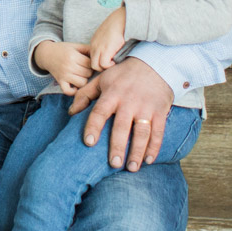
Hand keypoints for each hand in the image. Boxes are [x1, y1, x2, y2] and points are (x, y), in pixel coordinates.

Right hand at [33, 41, 92, 95]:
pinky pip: (69, 91)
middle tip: (85, 68)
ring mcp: (63, 75)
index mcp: (73, 56)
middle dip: (89, 71)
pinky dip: (73, 91)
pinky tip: (75, 85)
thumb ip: (88, 49)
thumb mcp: (75, 46)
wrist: (46, 54)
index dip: (92, 64)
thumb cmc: (63, 49)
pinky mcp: (59, 82)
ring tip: (81, 75)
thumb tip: (102, 55)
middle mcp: (68, 66)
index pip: (90, 64)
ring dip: (83, 80)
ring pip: (82, 83)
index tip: (90, 62)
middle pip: (87, 74)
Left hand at [67, 57, 172, 171]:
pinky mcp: (160, 111)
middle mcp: (129, 102)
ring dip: (137, 152)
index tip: (89, 142)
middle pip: (122, 127)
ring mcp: (146, 108)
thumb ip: (85, 95)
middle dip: (118, 147)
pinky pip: (158, 132)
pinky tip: (149, 160)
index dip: (94, 127)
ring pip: (142, 133)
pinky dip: (155, 147)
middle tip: (114, 164)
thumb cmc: (123, 74)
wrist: (154, 63)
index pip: (100, 112)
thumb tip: (71, 112)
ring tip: (132, 168)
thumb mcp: (102, 79)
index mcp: (112, 94)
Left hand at [88, 7, 126, 70]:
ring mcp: (98, 48)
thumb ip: (105, 46)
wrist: (119, 20)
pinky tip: (116, 61)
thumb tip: (110, 56)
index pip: (92, 58)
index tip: (107, 62)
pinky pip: (104, 64)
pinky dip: (109, 65)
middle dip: (100, 68)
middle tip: (109, 65)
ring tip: (113, 63)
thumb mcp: (107, 37)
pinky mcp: (105, 50)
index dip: (99, 63)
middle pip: (92, 64)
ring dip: (105, 67)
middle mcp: (94, 47)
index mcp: (94, 44)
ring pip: (96, 66)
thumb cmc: (116, 28)